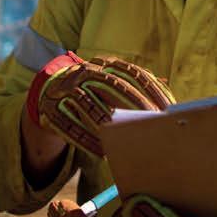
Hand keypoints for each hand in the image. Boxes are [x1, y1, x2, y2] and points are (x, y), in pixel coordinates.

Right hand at [25, 53, 173, 156]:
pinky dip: (85, 139)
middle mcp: (84, 72)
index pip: (131, 72)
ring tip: (124, 136)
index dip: (150, 88)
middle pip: (111, 84)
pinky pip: (69, 125)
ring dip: (106, 120)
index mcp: (103, 65)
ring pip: (87, 102)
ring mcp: (65, 89)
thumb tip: (165, 83)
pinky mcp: (51, 109)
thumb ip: (135, 81)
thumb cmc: (92, 89)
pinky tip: (101, 151)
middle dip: (134, 102)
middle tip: (151, 122)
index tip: (166, 107)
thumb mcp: (110, 80)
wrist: (50, 92)